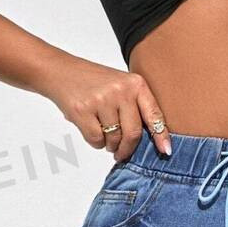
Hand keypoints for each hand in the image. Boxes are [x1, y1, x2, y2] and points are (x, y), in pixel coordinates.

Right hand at [36, 52, 170, 162]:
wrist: (61, 72)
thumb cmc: (94, 84)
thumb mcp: (120, 87)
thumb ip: (135, 108)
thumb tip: (150, 142)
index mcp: (135, 84)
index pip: (154, 115)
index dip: (161, 136)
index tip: (166, 151)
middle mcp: (121, 90)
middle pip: (133, 134)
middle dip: (127, 149)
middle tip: (120, 154)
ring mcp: (102, 99)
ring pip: (114, 139)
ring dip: (108, 144)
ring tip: (101, 131)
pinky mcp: (84, 110)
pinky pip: (96, 140)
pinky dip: (94, 141)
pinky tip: (90, 127)